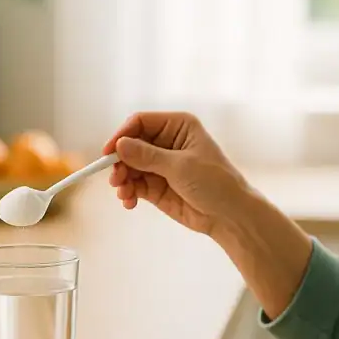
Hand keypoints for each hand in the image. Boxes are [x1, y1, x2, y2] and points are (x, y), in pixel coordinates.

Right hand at [102, 112, 249, 235]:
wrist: (230, 216)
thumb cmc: (215, 183)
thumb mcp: (181, 166)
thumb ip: (148, 156)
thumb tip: (120, 146)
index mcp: (178, 126)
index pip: (141, 122)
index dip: (122, 135)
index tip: (108, 152)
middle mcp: (167, 142)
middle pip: (131, 145)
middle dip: (120, 161)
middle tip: (116, 179)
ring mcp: (160, 165)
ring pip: (129, 166)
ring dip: (122, 179)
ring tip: (124, 193)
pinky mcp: (157, 186)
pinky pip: (134, 184)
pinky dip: (128, 192)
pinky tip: (129, 202)